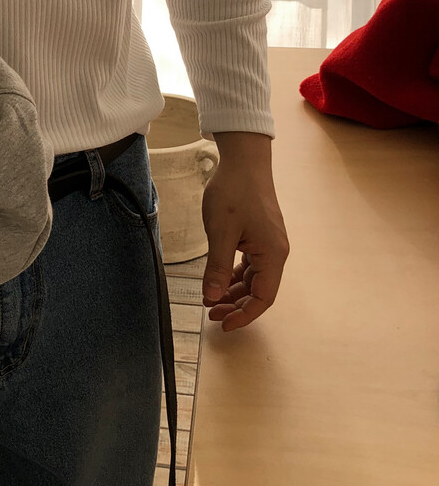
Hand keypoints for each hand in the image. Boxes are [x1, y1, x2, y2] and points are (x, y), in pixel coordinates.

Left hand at [200, 160, 289, 331]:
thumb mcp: (221, 232)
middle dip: (236, 305)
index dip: (245, 315)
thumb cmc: (235, 191)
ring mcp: (268, 244)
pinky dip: (234, 276)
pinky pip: (249, 265)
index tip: (224, 325)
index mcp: (273, 254)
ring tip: (210, 299)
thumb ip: (218, 267)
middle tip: (210, 313)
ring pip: (253, 279)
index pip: (264, 297)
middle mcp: (275, 252)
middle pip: (259, 291)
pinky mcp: (259, 237)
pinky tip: (219, 280)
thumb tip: (213, 296)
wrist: (243, 161)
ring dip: (233, 292)